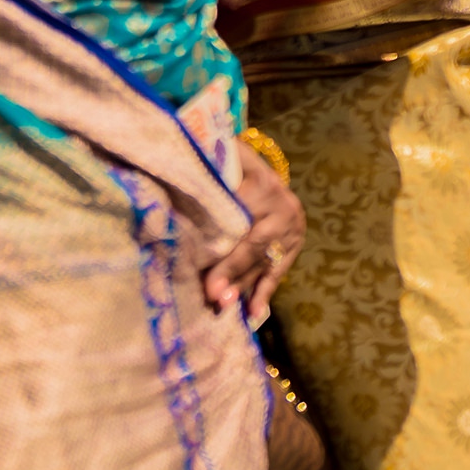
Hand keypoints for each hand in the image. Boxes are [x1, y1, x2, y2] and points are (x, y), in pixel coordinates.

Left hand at [205, 150, 304, 322]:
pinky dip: (264, 294)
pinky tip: (253, 315)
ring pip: (264, 262)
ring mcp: (292, 228)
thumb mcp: (223, 154)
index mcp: (264, 183)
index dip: (223, 247)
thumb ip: (207, 165)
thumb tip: (176, 181)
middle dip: (232, 272)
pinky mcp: (293, 245)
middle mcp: (283, 207)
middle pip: (254, 245)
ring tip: (223, 307)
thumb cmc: (226, 159)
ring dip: (243, 287)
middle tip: (213, 296)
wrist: (256, 164)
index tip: (205, 272)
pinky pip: (277, 272)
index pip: (242, 221)